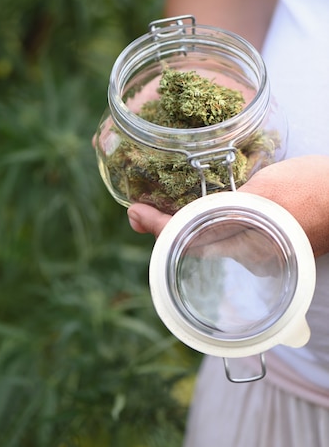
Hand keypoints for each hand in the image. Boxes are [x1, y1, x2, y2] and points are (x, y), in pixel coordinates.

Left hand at [127, 155, 328, 258]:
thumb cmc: (312, 189)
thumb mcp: (265, 191)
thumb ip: (229, 209)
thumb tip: (186, 225)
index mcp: (247, 244)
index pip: (190, 240)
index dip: (158, 227)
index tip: (135, 213)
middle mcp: (250, 257)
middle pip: (195, 247)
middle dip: (163, 230)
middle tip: (138, 213)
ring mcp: (260, 255)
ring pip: (211, 243)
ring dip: (183, 228)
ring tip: (156, 212)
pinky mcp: (268, 248)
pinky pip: (229, 239)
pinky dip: (208, 227)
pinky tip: (197, 213)